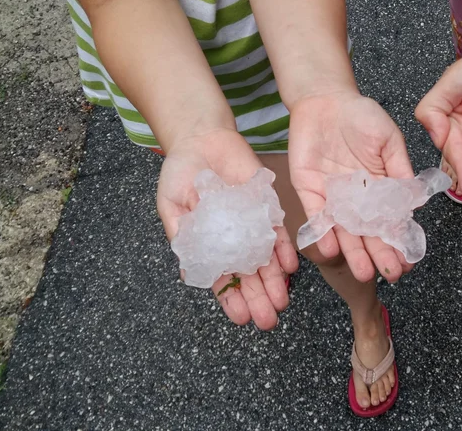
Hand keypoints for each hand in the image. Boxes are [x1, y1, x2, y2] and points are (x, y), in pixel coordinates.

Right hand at [157, 129, 298, 329]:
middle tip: (268, 321)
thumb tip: (190, 275)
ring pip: (267, 262)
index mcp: (209, 246)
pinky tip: (289, 268)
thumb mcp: (172, 206)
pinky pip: (279, 234)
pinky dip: (285, 251)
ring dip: (275, 283)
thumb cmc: (180, 174)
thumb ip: (182, 237)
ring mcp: (252, 226)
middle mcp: (234, 241)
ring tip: (281, 303)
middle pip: (249, 277)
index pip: (223, 281)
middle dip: (258, 299)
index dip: (231, 301)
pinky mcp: (267, 208)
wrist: (201, 139)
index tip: (240, 319)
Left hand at [288, 92, 415, 282]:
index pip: (391, 221)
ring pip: (344, 231)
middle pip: (368, 233)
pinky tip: (332, 248)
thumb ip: (400, 169)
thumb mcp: (389, 140)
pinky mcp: (309, 190)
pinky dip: (323, 231)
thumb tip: (416, 202)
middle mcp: (356, 199)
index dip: (399, 241)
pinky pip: (316, 215)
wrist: (324, 99)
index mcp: (379, 188)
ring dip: (353, 252)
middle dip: (379, 254)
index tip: (408, 261)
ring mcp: (332, 197)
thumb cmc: (361, 115)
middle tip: (390, 275)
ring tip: (364, 273)